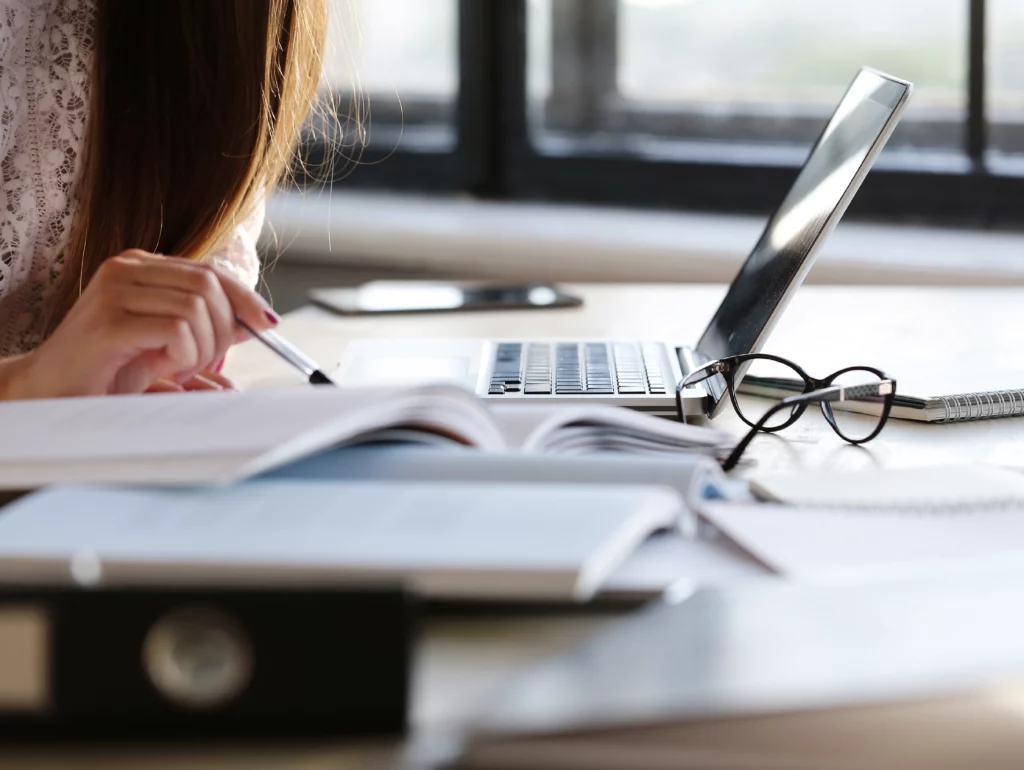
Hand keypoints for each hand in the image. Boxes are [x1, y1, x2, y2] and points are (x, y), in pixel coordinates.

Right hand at [6, 251, 277, 398]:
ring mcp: (115, 291)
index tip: (268, 324)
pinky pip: (176, 329)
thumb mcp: (168, 344)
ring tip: (175, 365)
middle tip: (201, 362)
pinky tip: (160, 366)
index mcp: (141, 267)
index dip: (245, 298)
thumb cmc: (109, 369)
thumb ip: (207, 327)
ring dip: (201, 347)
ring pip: (197, 307)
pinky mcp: (109, 322)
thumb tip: (256, 321)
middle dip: (222, 330)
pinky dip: (182, 354)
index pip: (210, 271)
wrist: (50, 392)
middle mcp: (126, 269)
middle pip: (209, 285)